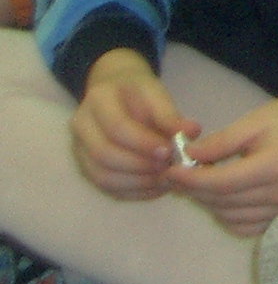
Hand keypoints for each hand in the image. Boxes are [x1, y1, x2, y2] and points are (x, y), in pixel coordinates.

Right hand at [72, 49, 194, 198]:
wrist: (116, 92)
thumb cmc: (138, 93)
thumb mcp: (156, 93)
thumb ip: (170, 114)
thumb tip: (192, 132)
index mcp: (98, 100)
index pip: (116, 127)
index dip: (143, 143)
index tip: (169, 151)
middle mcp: (82, 126)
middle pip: (104, 155)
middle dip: (140, 166)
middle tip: (169, 168)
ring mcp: (80, 149)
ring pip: (102, 176)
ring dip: (138, 183)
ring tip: (167, 179)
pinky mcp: (87, 167)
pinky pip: (106, 187)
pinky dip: (134, 192)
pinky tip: (157, 187)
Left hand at [167, 86, 277, 235]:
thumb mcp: (255, 120)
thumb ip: (220, 142)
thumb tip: (187, 159)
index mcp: (275, 165)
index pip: (220, 183)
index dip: (190, 180)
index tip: (169, 172)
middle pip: (223, 202)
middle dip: (195, 190)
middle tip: (178, 176)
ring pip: (232, 218)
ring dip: (210, 204)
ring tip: (200, 185)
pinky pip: (249, 227)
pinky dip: (230, 217)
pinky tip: (225, 199)